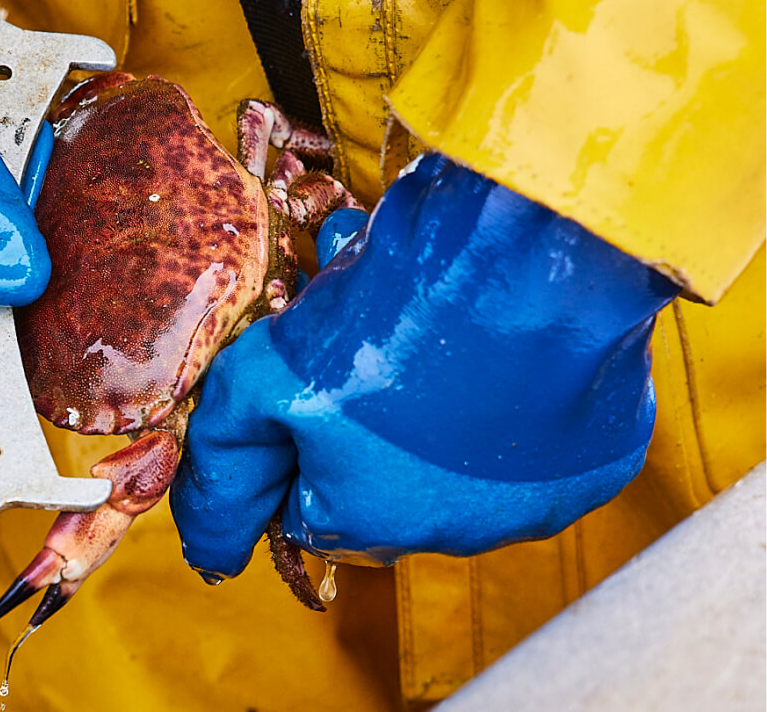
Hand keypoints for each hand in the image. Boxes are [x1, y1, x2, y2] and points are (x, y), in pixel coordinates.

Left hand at [170, 154, 680, 574]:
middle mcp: (454, 535)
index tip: (317, 372)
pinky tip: (502, 338)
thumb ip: (225, 464)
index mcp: (367, 525)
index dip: (302, 429)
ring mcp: (533, 502)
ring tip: (436, 323)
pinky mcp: (597, 461)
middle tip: (372, 335)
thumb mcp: (259, 380)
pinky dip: (515, 394)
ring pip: (458, 457)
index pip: (306, 502)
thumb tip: (210, 547)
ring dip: (438, 401)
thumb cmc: (389, 322)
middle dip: (365, 415)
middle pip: (380, 480)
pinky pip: (536, 437)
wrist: (531, 262)